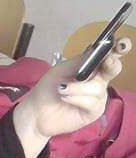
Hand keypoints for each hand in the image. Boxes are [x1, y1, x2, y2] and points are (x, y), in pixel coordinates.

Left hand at [13, 38, 131, 157]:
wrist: (36, 112)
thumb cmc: (48, 89)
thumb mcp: (62, 70)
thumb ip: (80, 61)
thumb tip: (96, 48)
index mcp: (92, 67)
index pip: (110, 55)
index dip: (119, 48)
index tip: (121, 44)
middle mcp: (98, 80)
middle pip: (113, 69)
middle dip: (111, 63)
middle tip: (106, 60)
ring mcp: (97, 97)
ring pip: (98, 87)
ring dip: (78, 87)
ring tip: (61, 89)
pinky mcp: (93, 112)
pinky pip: (92, 102)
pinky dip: (77, 98)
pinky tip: (65, 97)